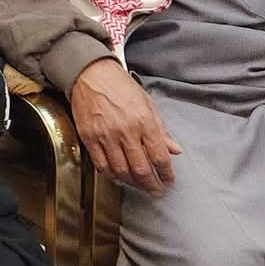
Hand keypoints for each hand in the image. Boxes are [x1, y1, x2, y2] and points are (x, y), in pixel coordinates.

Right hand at [69, 60, 180, 196]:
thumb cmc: (121, 87)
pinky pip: (101, 165)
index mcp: (145, 122)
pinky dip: (111, 175)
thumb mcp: (148, 104)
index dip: (166, 173)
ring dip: (132, 183)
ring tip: (139, 186)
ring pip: (121, 171)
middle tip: (155, 190)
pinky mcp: (89, 138)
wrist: (91, 75)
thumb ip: (162, 130)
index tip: (169, 181)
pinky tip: (118, 177)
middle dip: (151, 185)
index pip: (160, 157)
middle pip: (141, 169)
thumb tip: (175, 150)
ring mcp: (106, 136)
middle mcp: (126, 132)